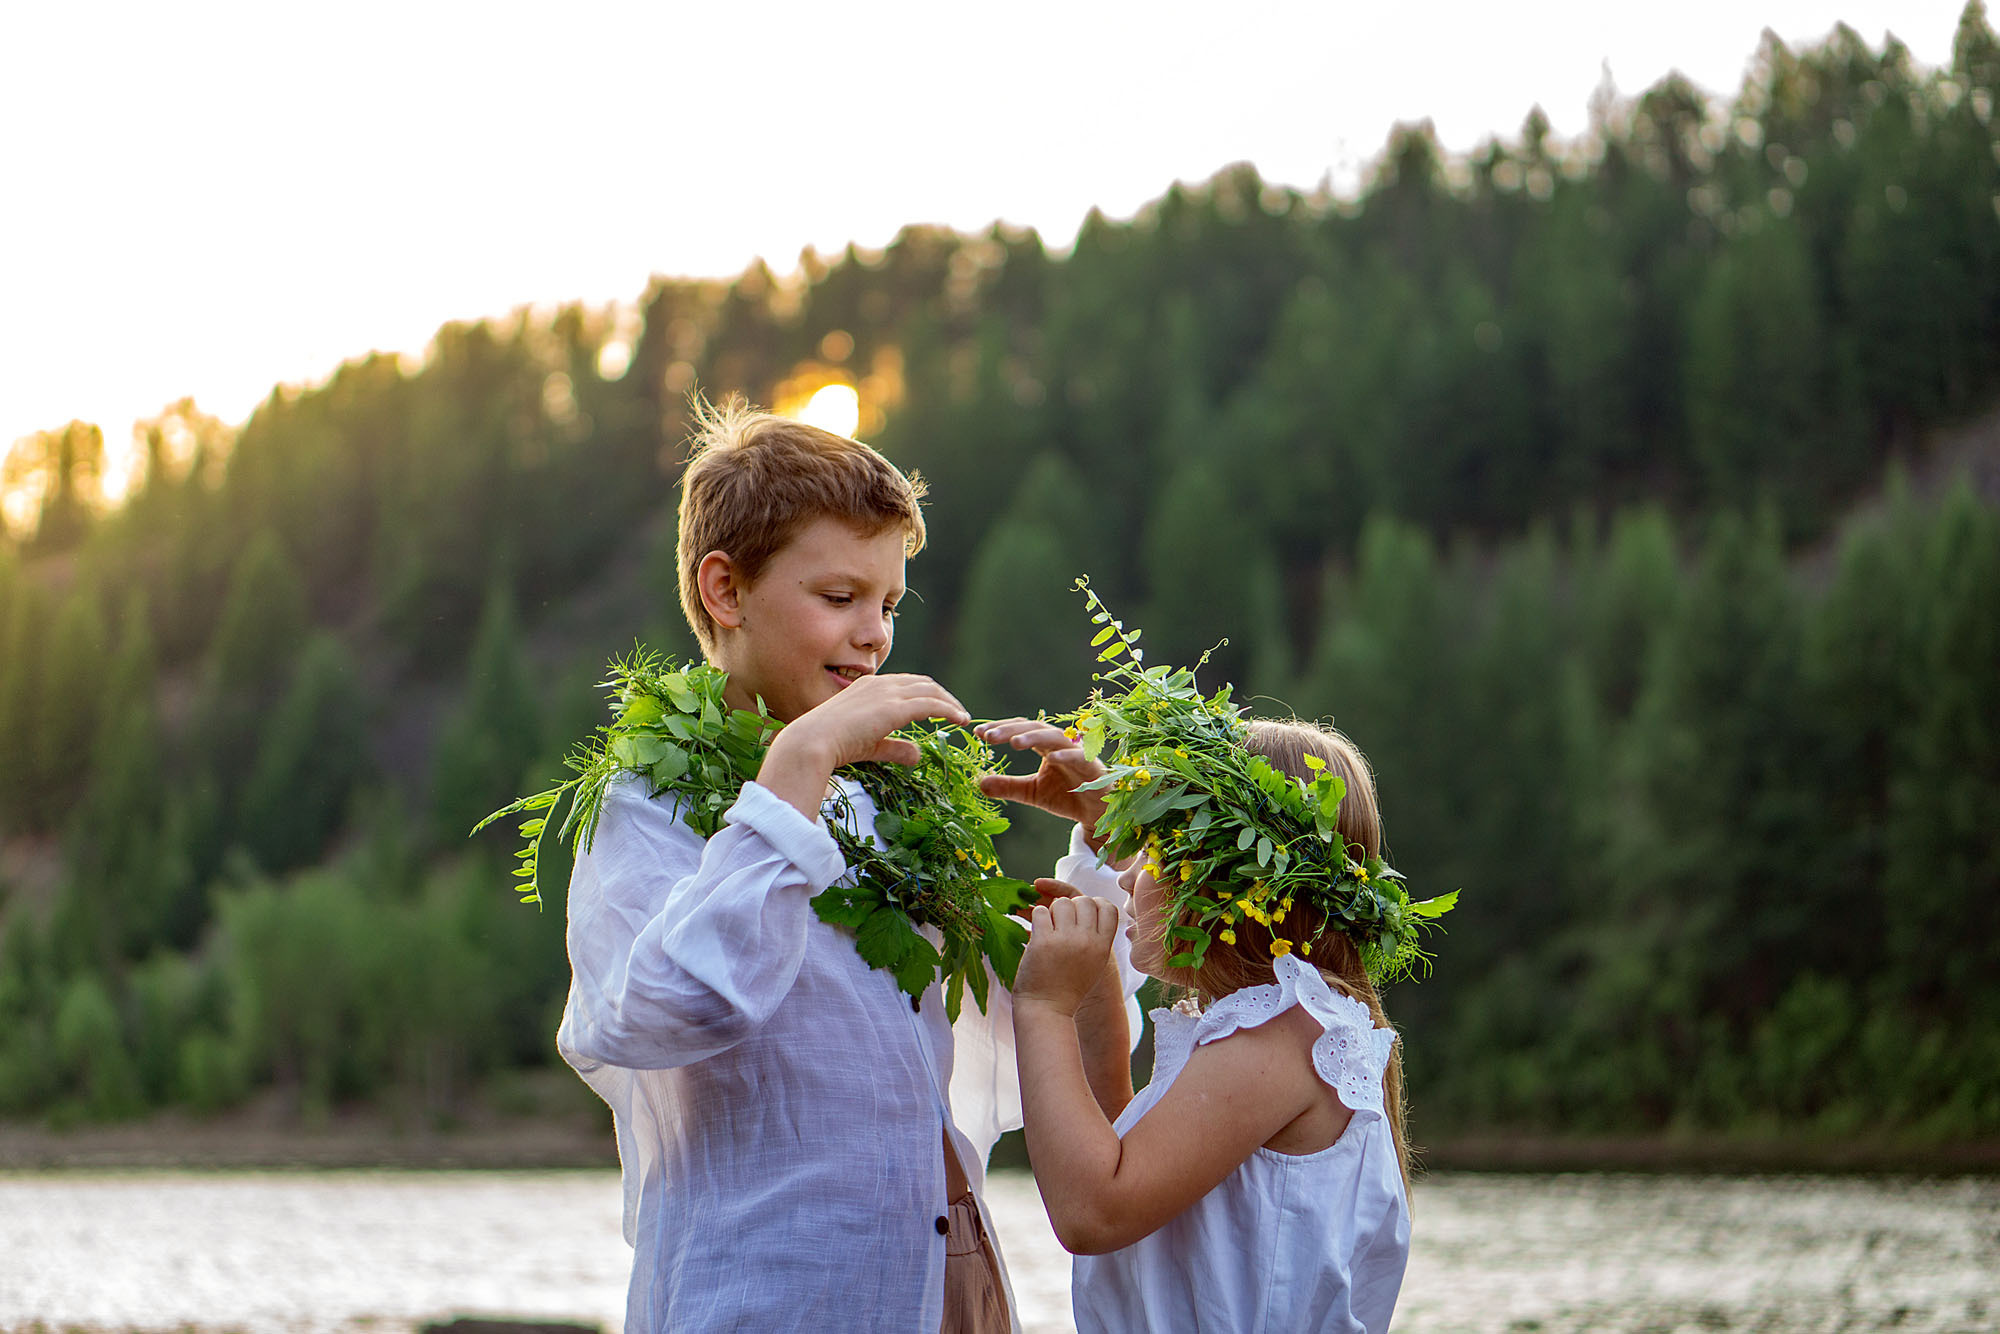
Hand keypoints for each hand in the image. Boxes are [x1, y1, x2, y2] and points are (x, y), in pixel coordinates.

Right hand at [760, 674, 968, 818]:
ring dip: (950, 703)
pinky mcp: (893, 707)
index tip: (942, 709)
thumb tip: (918, 756)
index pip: (907, 684)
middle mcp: (880, 683)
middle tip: (958, 712)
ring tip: (963, 717)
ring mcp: (887, 693)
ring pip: (930, 690)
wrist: (813, 742)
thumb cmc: (834, 745)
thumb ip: (895, 747)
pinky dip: (948, 710)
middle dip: (944, 696)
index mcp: (870, 686)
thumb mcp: (870, 745)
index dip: (928, 694)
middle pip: (923, 683)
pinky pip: (930, 704)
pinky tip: (959, 720)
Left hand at [975, 718, 1110, 847]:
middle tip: (989, 736)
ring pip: (1055, 737)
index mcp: (1044, 746)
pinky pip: (1078, 757)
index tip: (978, 733)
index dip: (1000, 729)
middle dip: (1011, 730)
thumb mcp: (1031, 793)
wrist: (1096, 814)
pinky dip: (1066, 755)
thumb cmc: (1066, 796)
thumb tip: (980, 783)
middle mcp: (1059, 744)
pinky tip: (1052, 759)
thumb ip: (1008, 786)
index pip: (1020, 730)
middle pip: (1034, 728)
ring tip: (1014, 742)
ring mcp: (1076, 753)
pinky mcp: (1092, 766)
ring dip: (1035, 737)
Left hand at [1013, 893, 1119, 1018]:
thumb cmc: (1069, 987)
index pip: (1108, 907)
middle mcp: (1087, 941)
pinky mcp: (1043, 941)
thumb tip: (1091, 906)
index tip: (1082, 913)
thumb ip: (1097, 938)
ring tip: (1049, 929)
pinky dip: (1037, 918)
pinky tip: (1038, 932)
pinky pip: (1041, 911)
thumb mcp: (1094, 964)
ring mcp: (1065, 940)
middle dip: (1071, 906)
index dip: (1095, 904)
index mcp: (1102, 946)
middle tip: (1062, 922)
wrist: (1047, 1010)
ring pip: (1061, 902)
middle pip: (1084, 900)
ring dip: (1052, 911)